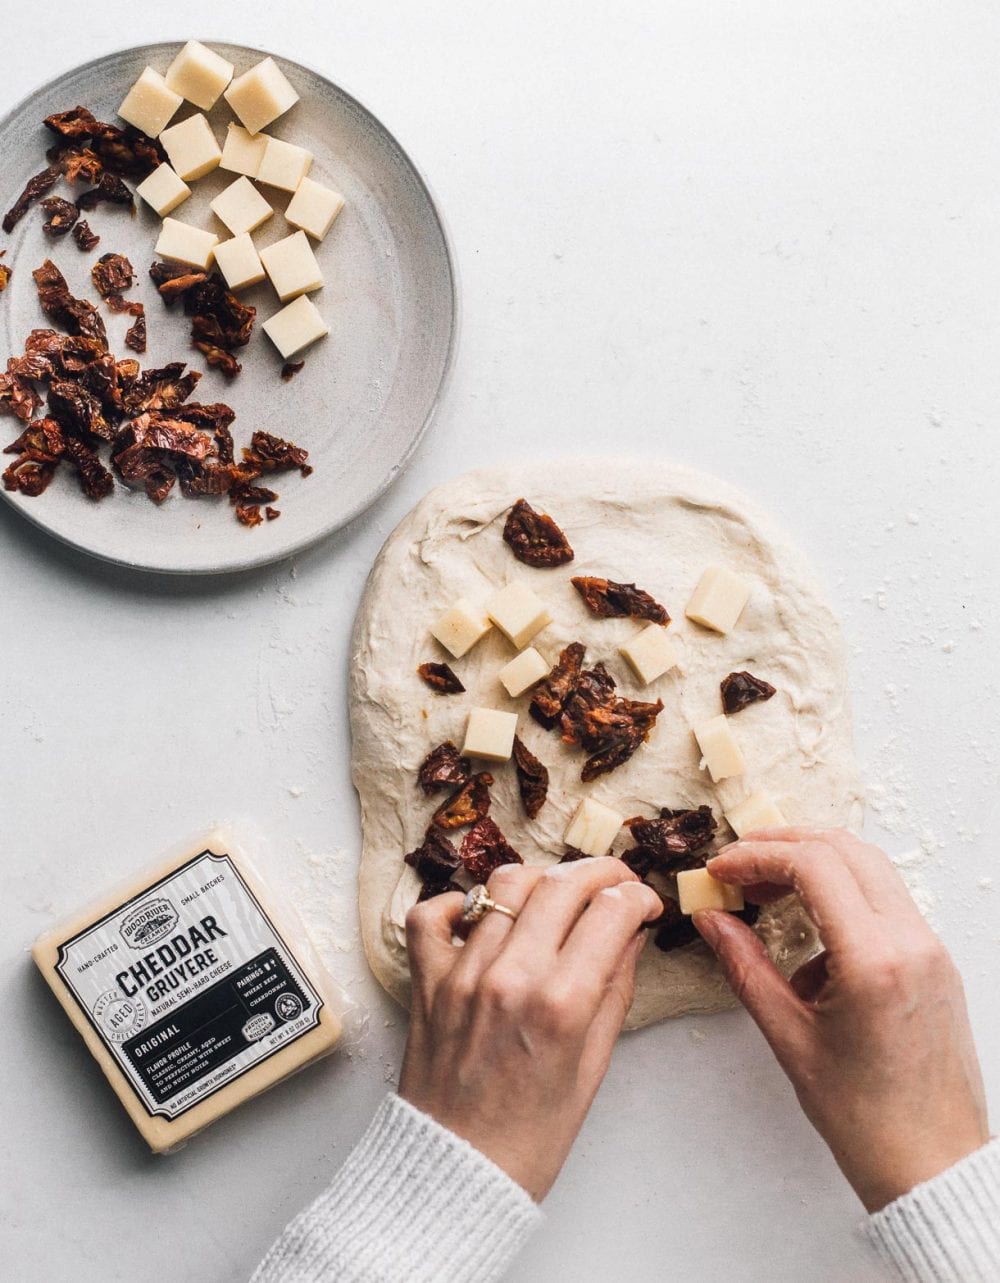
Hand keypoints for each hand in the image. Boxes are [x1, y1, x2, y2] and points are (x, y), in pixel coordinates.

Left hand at [399, 858, 661, 1199]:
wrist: (457, 1172)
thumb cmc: (531, 1136)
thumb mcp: (593, 1065)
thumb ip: (613, 990)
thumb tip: (630, 934)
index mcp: (561, 1004)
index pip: (611, 911)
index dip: (637, 897)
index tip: (644, 903)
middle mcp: (511, 977)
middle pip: (562, 883)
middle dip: (599, 872)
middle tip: (613, 884)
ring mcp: (463, 973)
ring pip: (504, 884)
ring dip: (541, 878)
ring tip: (557, 895)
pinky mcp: (426, 979)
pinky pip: (433, 913)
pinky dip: (459, 902)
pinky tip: (486, 916)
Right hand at [696, 827, 989, 1211]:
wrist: (934, 1165)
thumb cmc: (867, 1119)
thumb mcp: (790, 1038)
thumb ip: (746, 967)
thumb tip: (713, 920)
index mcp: (875, 960)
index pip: (815, 865)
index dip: (757, 855)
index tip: (721, 869)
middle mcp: (912, 941)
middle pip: (845, 849)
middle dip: (784, 845)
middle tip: (739, 866)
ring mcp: (930, 948)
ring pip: (869, 868)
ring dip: (814, 865)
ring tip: (765, 892)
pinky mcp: (935, 960)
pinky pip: (885, 902)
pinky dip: (841, 898)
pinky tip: (808, 941)